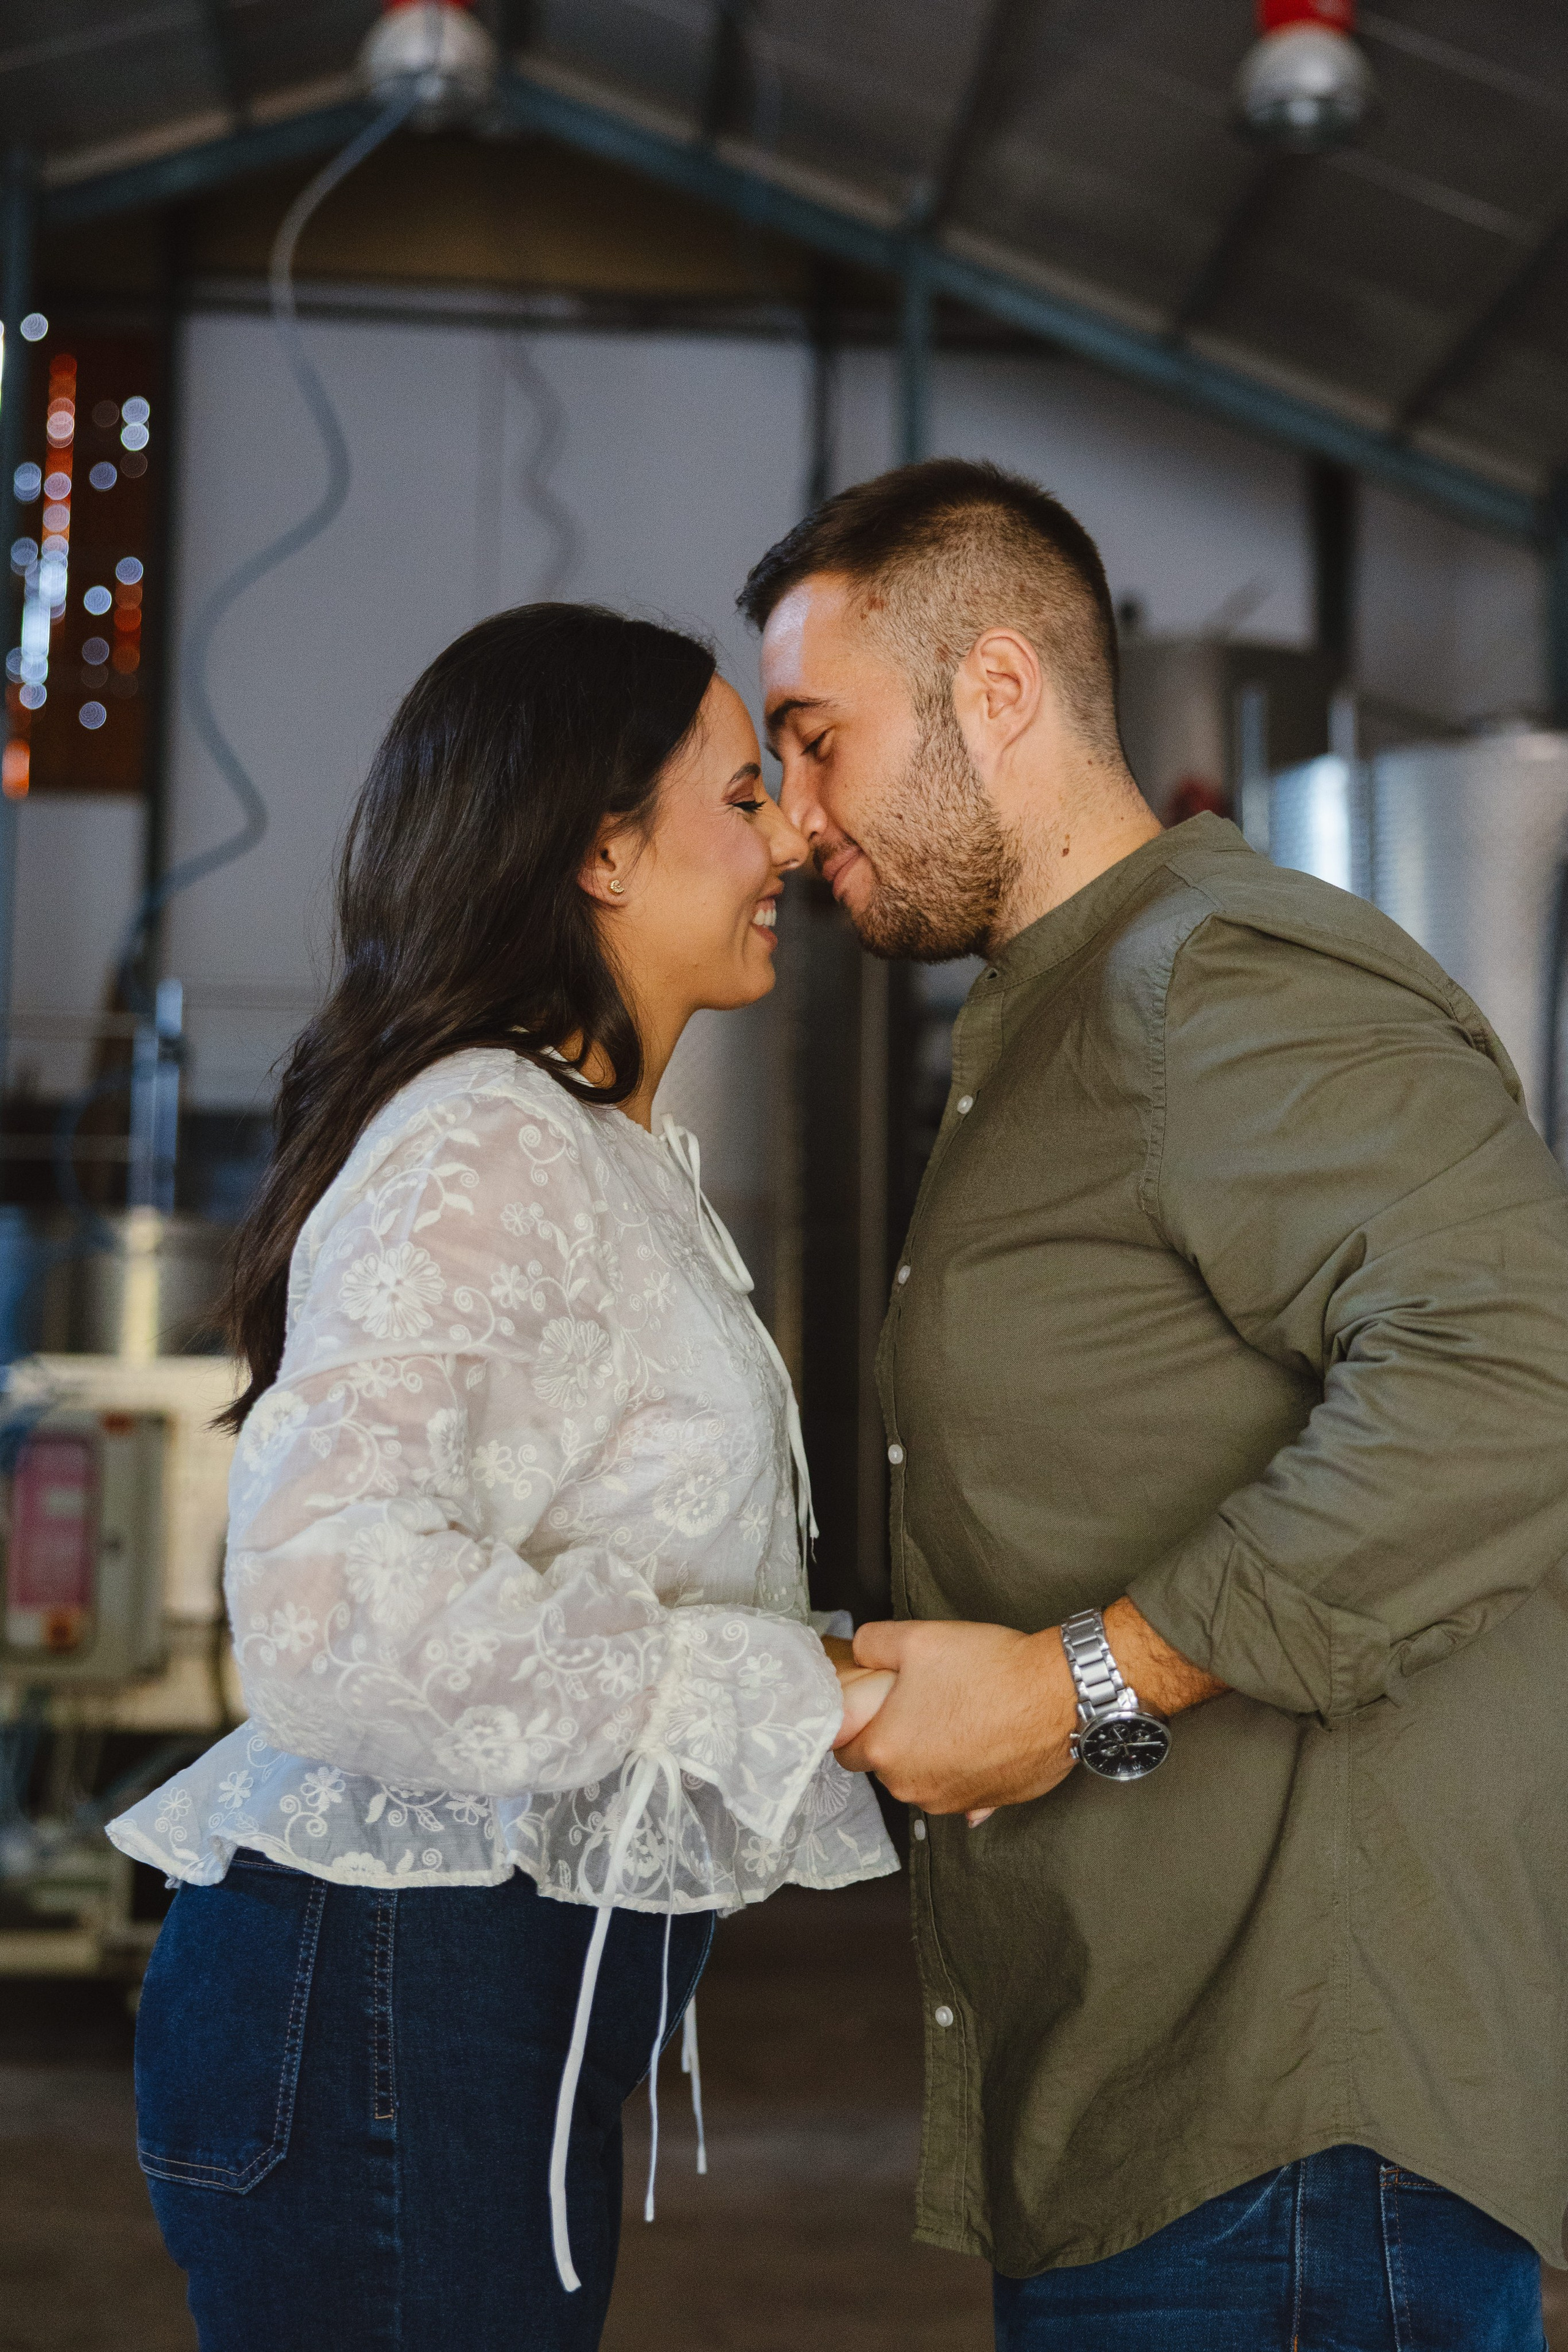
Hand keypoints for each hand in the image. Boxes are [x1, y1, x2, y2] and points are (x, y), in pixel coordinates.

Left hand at [834, 1601, 1224, 1820]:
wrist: (1060, 1692)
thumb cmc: (989, 1667)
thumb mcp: (915, 1637)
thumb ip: (871, 1644)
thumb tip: (859, 1652)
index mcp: (887, 1751)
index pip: (845, 1750)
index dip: (856, 1725)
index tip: (874, 1707)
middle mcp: (915, 1788)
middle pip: (887, 1767)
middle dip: (895, 1738)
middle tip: (919, 1702)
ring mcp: (955, 1802)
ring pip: (925, 1780)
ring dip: (931, 1756)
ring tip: (956, 1714)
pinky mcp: (991, 1804)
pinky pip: (966, 1789)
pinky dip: (968, 1770)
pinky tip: (981, 1743)